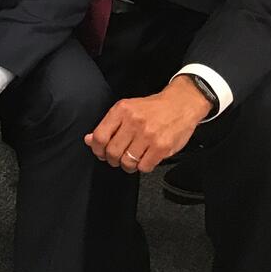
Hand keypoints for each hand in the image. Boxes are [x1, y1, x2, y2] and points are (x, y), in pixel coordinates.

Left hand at [84, 78, 211, 174]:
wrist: (181, 104)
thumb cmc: (153, 108)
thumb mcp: (127, 109)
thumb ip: (108, 125)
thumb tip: (89, 140)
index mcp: (122, 110)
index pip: (100, 136)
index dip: (97, 149)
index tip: (100, 152)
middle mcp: (134, 122)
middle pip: (112, 152)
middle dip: (112, 159)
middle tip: (117, 158)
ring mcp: (148, 135)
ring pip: (127, 162)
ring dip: (127, 165)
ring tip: (132, 159)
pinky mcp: (162, 147)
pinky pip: (144, 167)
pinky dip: (142, 166)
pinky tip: (145, 159)